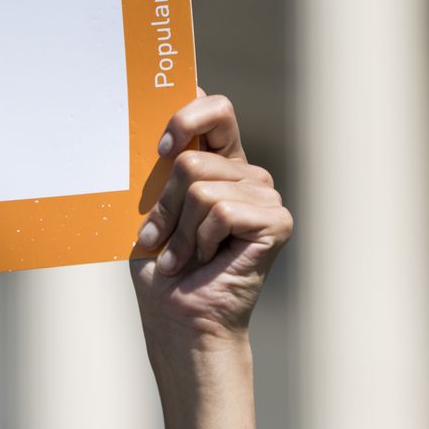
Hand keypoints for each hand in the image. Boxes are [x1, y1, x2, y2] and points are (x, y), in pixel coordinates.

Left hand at [130, 92, 293, 358]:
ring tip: (182, 257)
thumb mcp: (151, 209)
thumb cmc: (163, 269)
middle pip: (192, 157)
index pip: (216, 109)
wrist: (179, 319)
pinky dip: (201, 240)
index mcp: (221, 164)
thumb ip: (161, 167)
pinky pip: (221, 210)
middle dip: (165, 203)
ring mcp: (266, 197)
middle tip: (161, 238)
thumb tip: (159, 133)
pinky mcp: (276, 221)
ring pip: (201, 187)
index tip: (159, 149)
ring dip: (180, 230)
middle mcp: (248, 175)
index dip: (186, 118)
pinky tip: (206, 259)